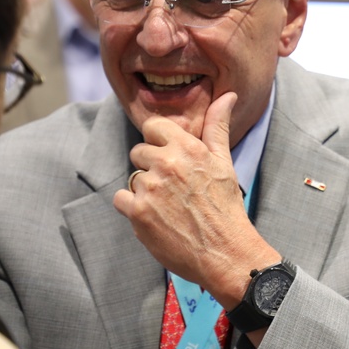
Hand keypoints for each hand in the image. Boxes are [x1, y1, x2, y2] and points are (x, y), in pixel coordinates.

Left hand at [113, 92, 280, 307]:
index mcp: (187, 147)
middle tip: (173, 189)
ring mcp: (150, 188)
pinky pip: (121, 199)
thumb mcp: (224, 162)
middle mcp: (166, 163)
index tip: (169, 158)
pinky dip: (133, 209)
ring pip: (133, 178)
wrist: (225, 253)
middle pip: (139, 152)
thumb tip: (227, 95)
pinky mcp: (138, 212)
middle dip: (152, 167)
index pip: (153, 127)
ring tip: (169, 207)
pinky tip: (155, 217)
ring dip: (145, 191)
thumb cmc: (226, 208)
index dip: (158, 142)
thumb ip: (217, 126)